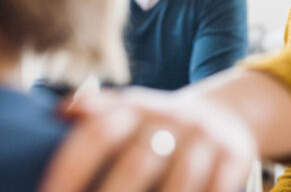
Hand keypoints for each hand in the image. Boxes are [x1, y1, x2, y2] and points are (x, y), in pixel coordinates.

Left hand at [40, 87, 257, 191]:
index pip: (97, 134)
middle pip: (136, 163)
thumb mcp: (129, 110)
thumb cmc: (158, 124)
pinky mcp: (234, 157)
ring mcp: (204, 138)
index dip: (70, 168)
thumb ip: (95, 112)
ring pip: (177, 187)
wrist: (224, 114)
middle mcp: (170, 118)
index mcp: (134, 107)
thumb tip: (56, 113)